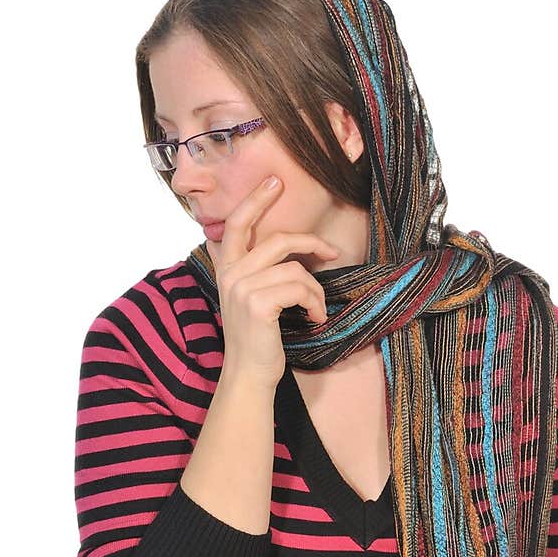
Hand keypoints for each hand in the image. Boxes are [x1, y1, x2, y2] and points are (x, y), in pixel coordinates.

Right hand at [207, 175, 337, 390]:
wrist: (249, 374)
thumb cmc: (257, 338)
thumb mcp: (251, 298)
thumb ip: (260, 271)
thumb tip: (293, 250)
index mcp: (226, 268)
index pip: (237, 224)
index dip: (256, 200)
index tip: (275, 181)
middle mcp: (230, 274)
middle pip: (278, 240)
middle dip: (310, 242)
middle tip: (330, 251)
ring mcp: (242, 287)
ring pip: (296, 270)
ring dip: (315, 290)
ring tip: (315, 309)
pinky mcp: (258, 303)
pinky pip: (300, 288)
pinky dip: (315, 303)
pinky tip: (313, 317)